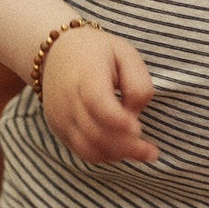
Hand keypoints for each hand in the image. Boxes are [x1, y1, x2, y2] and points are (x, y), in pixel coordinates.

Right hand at [40, 25, 158, 165]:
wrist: (56, 52)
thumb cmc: (97, 52)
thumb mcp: (125, 53)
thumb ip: (137, 83)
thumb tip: (135, 115)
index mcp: (86, 74)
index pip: (97, 103)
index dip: (118, 121)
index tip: (139, 129)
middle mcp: (68, 99)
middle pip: (96, 133)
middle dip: (127, 147)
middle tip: (151, 152)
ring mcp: (60, 117)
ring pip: (89, 149)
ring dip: (118, 155)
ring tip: (141, 152)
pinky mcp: (58, 129)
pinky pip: (82, 151)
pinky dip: (104, 155)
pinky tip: (121, 149)